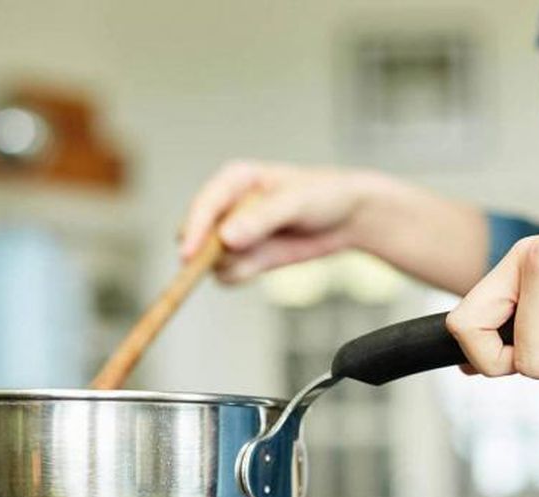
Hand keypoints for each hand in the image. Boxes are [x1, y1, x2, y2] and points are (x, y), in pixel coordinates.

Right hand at [179, 159, 393, 282]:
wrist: (348, 217)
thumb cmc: (324, 195)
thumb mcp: (296, 202)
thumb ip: (261, 219)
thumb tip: (226, 239)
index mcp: (233, 180)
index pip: (203, 205)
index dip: (194, 229)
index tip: (189, 254)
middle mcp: (227, 207)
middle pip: (196, 236)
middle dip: (207, 253)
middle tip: (232, 259)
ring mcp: (233, 235)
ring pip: (210, 260)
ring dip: (231, 264)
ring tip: (267, 250)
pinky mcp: (244, 257)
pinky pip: (227, 275)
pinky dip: (242, 275)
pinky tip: (267, 262)